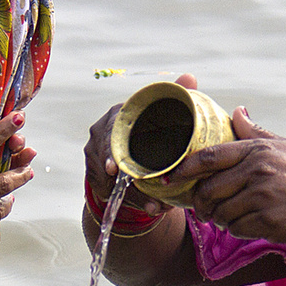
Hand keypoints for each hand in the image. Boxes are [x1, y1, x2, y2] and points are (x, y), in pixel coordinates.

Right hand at [82, 72, 201, 215]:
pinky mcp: (97, 177)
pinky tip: (149, 208)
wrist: (134, 152)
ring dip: (134, 197)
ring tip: (155, 206)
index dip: (110, 152)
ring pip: (110, 181)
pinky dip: (132, 202)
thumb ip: (175, 95)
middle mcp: (100, 134)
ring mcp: (95, 157)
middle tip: (143, 197)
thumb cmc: (150, 129)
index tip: (115, 169)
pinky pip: (111, 193)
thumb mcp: (161, 114)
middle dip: (125, 183)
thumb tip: (190, 77)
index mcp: (115, 116)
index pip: (109, 133)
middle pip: (108, 161)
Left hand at [173, 106, 285, 247]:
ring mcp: (261, 195)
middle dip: (201, 202)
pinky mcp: (266, 220)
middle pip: (208, 188)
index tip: (172, 176)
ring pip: (220, 211)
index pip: (209, 156)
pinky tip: (251, 226)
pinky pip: (236, 228)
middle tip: (204, 209)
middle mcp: (257, 170)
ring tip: (232, 218)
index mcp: (258, 150)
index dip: (185, 168)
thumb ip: (257, 134)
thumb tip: (236, 113)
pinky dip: (238, 230)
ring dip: (221, 219)